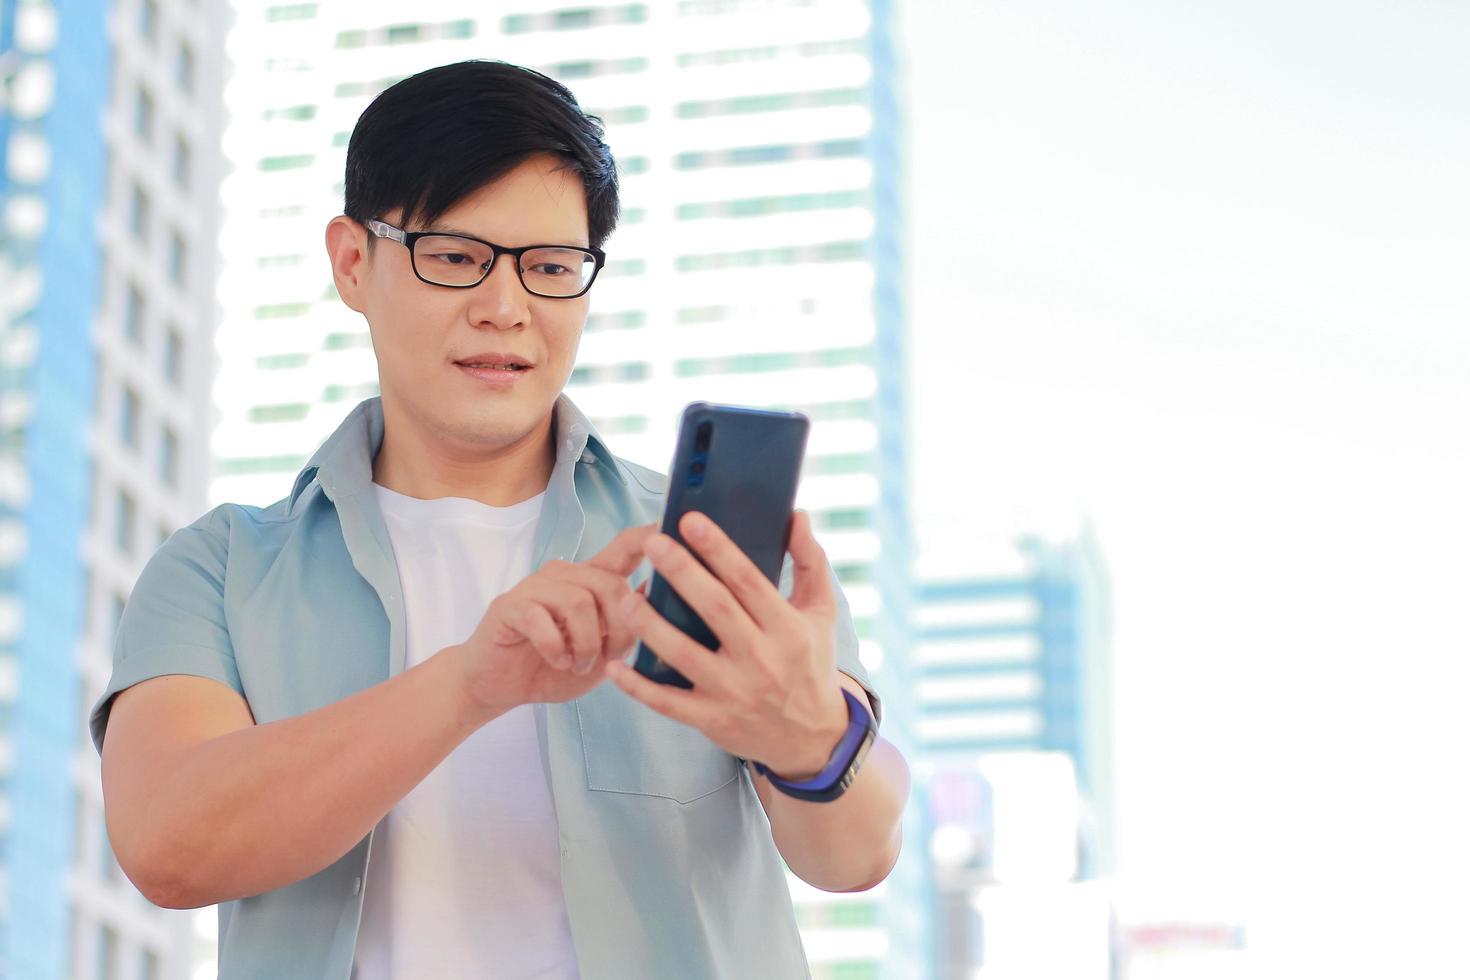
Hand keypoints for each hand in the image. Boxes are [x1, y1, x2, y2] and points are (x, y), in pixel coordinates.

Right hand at [454, 522, 657, 712]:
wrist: (500, 686)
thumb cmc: (554, 667)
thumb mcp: (604, 651)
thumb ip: (629, 625)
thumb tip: (659, 592)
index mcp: (592, 581)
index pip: (625, 547)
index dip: (649, 536)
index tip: (672, 527)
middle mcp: (565, 575)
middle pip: (610, 585)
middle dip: (619, 629)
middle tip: (607, 659)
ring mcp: (535, 587)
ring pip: (580, 602)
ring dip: (587, 644)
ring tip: (579, 663)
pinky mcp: (510, 605)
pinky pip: (543, 619)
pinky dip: (556, 648)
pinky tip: (557, 660)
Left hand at [604, 509, 849, 778]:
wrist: (811, 737)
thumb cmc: (810, 663)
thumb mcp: (820, 613)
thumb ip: (810, 562)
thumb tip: (797, 516)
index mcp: (787, 628)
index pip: (749, 580)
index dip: (719, 548)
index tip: (690, 521)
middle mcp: (761, 659)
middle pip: (715, 609)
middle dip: (682, 573)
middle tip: (653, 544)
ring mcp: (734, 692)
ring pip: (684, 654)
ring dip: (651, 625)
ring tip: (627, 597)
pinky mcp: (713, 719)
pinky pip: (668, 703)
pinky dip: (638, 687)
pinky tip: (615, 666)